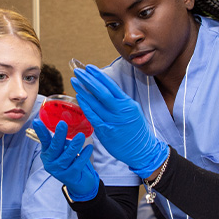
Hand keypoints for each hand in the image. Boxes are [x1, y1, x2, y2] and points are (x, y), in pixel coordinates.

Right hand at [33, 118, 98, 200]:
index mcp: (47, 153)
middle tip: (62, 124)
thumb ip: (61, 141)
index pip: (43, 140)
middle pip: (55, 147)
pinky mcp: (69, 176)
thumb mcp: (62, 151)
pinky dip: (84, 155)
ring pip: (67, 156)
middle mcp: (50, 162)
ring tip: (81, 136)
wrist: (78, 182)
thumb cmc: (70, 162)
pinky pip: (77, 163)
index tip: (37, 121)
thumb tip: (63, 124)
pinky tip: (89, 148)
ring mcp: (58, 170)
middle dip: (59, 135)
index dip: (41, 131)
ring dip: (74, 145)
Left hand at [71, 64, 168, 178]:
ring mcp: (113, 121)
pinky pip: (93, 116)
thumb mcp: (132, 111)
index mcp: (128, 103)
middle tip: (78, 72)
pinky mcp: (106, 132)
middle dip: (88, 80)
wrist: (143, 150)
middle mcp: (121, 110)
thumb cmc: (136, 130)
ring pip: (95, 103)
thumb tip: (104, 89)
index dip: (99, 75)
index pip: (111, 85)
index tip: (89, 67)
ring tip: (74, 82)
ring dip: (83, 91)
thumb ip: (119, 101)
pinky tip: (79, 98)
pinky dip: (86, 106)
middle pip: (102, 92)